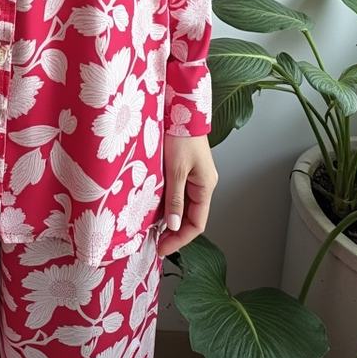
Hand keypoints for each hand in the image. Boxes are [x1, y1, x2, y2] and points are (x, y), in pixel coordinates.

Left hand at [157, 134, 217, 257]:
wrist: (181, 109)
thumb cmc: (181, 136)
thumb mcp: (176, 170)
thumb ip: (175, 198)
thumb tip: (173, 226)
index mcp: (205, 186)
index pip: (196, 223)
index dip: (180, 239)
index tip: (162, 248)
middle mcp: (202, 184)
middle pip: (190, 216)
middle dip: (174, 231)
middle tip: (154, 242)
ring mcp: (193, 176)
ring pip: (183, 205)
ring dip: (169, 217)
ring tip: (151, 228)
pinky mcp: (184, 168)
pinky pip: (177, 192)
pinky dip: (167, 202)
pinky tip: (153, 207)